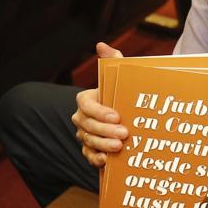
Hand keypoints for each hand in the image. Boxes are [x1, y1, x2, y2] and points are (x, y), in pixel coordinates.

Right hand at [71, 42, 128, 166]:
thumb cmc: (121, 95)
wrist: (126, 118)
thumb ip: (113, 61)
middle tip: (124, 134)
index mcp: (86, 100)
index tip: (116, 116)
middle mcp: (82, 118)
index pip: (86, 105)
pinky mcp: (89, 150)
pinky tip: (107, 162)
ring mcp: (84, 135)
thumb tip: (101, 45)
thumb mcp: (119, 78)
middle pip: (88, 125)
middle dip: (105, 130)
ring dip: (103, 145)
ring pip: (88, 141)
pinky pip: (88, 156)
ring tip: (119, 148)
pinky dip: (96, 159)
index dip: (99, 112)